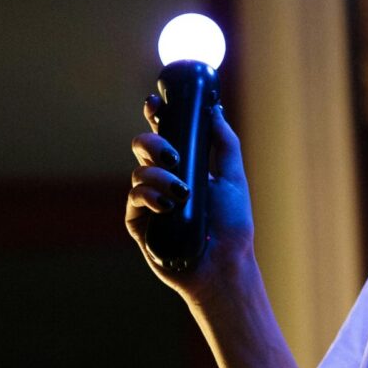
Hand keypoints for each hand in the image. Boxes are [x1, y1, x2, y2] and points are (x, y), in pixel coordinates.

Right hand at [126, 93, 255, 305]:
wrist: (225, 265)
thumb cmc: (232, 226)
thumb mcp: (233, 178)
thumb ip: (224, 144)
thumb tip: (215, 109)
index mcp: (184, 167)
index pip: (164, 134)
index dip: (155, 116)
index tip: (156, 102)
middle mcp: (163, 182)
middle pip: (142, 148)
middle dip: (151, 142)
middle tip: (172, 154)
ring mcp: (149, 203)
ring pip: (137, 173)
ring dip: (158, 175)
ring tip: (180, 191)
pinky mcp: (140, 225)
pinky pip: (134, 200)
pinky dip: (148, 196)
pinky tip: (167, 205)